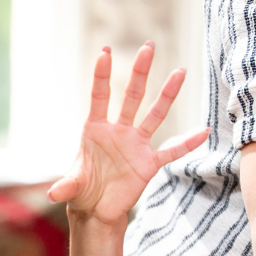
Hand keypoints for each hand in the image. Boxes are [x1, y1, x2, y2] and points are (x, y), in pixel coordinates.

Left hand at [48, 42, 209, 224]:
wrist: (96, 209)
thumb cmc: (82, 190)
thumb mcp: (72, 186)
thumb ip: (65, 185)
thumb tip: (52, 193)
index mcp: (95, 130)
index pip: (100, 97)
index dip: (102, 76)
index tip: (105, 52)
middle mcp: (118, 132)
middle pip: (131, 97)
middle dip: (139, 73)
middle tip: (148, 47)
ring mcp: (136, 145)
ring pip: (154, 116)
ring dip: (167, 95)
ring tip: (179, 72)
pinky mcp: (148, 163)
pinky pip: (171, 151)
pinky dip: (187, 143)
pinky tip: (203, 131)